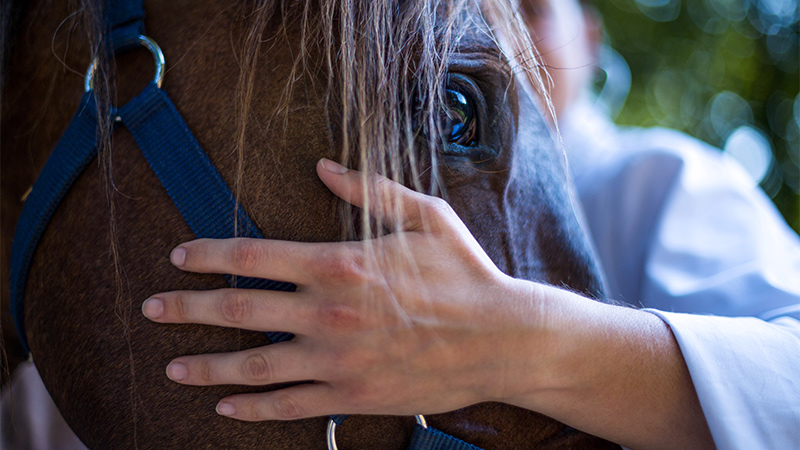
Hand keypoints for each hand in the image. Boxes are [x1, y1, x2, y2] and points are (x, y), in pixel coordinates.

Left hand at [142, 158, 544, 421]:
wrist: (502, 340)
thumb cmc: (466, 274)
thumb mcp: (425, 216)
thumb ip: (369, 190)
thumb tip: (322, 167)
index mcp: (340, 263)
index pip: (255, 254)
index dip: (209, 254)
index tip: (179, 256)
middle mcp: (328, 312)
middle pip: (240, 309)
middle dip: (188, 308)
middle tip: (152, 308)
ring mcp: (337, 359)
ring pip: (254, 365)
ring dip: (207, 367)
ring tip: (173, 367)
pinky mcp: (353, 394)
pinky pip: (291, 405)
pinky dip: (253, 407)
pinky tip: (227, 406)